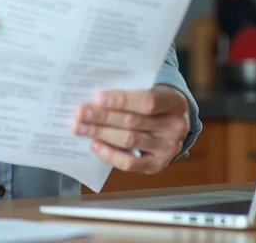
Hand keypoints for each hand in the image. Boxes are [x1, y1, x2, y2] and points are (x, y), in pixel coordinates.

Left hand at [72, 86, 189, 173]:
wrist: (172, 124)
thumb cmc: (154, 103)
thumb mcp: (151, 90)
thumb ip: (130, 92)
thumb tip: (95, 97)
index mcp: (175, 102)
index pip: (148, 102)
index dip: (122, 100)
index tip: (98, 97)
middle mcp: (175, 127)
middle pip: (133, 122)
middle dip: (102, 117)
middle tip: (80, 112)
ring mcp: (168, 148)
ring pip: (128, 140)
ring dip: (100, 133)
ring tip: (80, 127)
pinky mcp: (157, 165)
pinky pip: (130, 163)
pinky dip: (109, 154)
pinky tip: (94, 145)